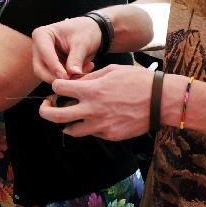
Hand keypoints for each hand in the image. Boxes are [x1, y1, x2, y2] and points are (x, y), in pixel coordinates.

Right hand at [31, 16, 100, 82]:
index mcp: (41, 35)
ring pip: (47, 76)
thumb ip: (76, 58)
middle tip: (73, 81)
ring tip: (84, 71)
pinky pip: (56, 78)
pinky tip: (84, 71)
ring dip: (65, 79)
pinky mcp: (50, 67)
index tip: (66, 77)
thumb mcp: (82, 42)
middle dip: (56, 77)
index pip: (44, 54)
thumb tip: (73, 74)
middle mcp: (38, 48)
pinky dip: (69, 79)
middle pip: (40, 69)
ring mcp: (43, 58)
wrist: (90, 30)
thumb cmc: (84, 31)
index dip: (55, 67)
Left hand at [39, 64, 154, 140]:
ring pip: (70, 130)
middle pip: (55, 116)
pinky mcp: (109, 135)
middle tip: (46, 106)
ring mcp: (100, 125)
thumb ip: (90, 78)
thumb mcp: (111, 70)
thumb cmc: (137, 80)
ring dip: (65, 123)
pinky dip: (88, 126)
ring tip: (68, 116)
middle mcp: (92, 109)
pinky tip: (95, 118)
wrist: (160, 101)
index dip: (56, 85)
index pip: (59, 88)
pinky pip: (91, 132)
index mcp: (91, 90)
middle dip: (45, 111)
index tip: (59, 86)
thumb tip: (75, 81)